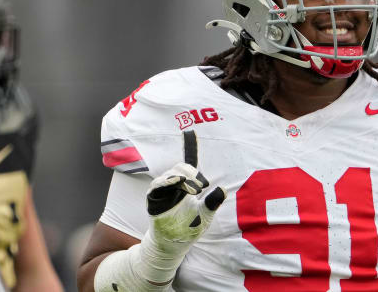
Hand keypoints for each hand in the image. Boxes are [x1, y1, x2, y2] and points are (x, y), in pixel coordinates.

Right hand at [145, 131, 224, 255]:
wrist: (174, 244)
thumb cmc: (189, 229)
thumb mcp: (205, 215)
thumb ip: (213, 203)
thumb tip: (223, 189)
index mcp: (187, 185)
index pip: (190, 163)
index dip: (190, 147)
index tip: (190, 132)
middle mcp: (174, 185)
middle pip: (181, 167)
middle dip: (192, 173)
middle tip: (201, 186)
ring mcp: (163, 191)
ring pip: (171, 174)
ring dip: (182, 178)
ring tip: (194, 190)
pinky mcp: (154, 199)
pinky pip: (157, 185)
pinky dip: (167, 181)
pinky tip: (177, 182)